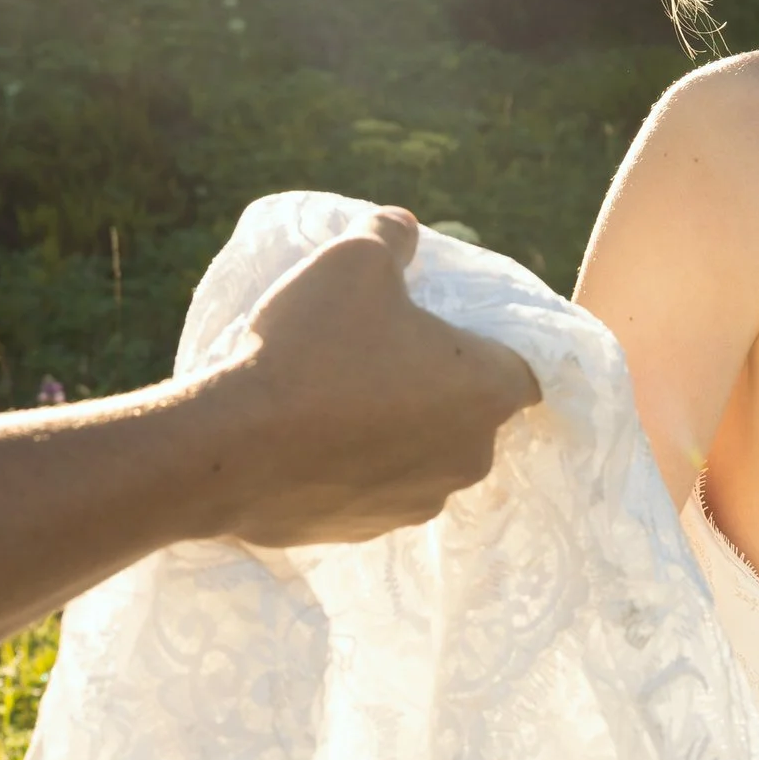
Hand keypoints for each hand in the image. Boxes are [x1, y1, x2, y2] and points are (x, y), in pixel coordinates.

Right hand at [213, 207, 540, 545]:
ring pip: (423, 452)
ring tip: (338, 392)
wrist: (232, 447)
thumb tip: (403, 227)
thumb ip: (392, 235)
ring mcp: (419, 503)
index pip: (526, 366)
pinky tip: (312, 436)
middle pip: (471, 410)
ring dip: (397, 427)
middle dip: (437, 383)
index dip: (487, 342)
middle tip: (381, 350)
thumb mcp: (354, 259)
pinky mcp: (368, 533)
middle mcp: (470, 457)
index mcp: (487, 390)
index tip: (443, 326)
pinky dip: (356, 464)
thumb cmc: (312, 345)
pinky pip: (376, 487)